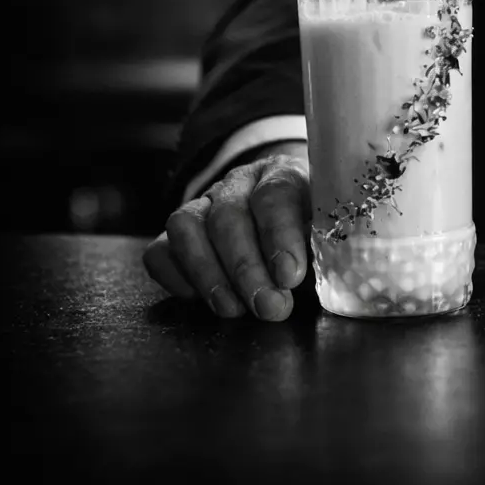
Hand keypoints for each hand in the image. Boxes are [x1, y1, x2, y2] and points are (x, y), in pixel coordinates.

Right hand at [143, 149, 310, 320]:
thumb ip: (321, 252)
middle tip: (267, 307)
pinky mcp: (178, 232)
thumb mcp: (326, 234)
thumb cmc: (311, 232)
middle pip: (228, 215)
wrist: (287, 215)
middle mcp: (238, 183)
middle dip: (246, 268)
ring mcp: (203, 204)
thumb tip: (307, 283)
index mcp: (283, 174)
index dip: (280, 235)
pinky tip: (197, 299)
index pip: (275, 194)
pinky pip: (159, 249)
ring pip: (186, 226)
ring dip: (207, 273)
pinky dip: (174, 275)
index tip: (290, 276)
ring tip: (232, 309)